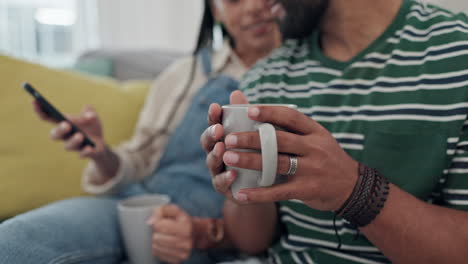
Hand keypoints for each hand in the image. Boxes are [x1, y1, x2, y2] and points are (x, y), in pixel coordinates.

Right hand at [33, 101, 106, 158]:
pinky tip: (89, 148)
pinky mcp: (84, 153)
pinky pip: (82, 154)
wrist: (100, 143)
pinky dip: (85, 152)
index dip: (40, 110)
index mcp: (63, 123)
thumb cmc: (91, 127)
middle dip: (59, 130)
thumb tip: (90, 115)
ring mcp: (74, 145)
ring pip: (68, 146)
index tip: (35, 101)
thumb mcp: (92, 116)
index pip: (47, 117)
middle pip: (55, 135)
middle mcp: (65, 136)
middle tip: (66, 125)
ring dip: (74, 140)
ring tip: (80, 135)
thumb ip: (90, 112)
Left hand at [148, 205, 193, 263]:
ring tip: (161, 236)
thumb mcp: (175, 210)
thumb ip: (162, 210)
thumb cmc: (181, 221)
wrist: (195, 234)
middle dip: (155, 232)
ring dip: (155, 241)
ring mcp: (182, 253)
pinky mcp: (177, 261)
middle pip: (157, 238)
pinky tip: (162, 244)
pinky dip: (158, 249)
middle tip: (160, 230)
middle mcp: (186, 242)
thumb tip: (150, 221)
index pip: (159, 225)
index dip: (156, 221)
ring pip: (156, 247)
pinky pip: (158, 255)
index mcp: (186, 228)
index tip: (159, 221)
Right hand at [200, 91, 248, 201]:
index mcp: (222, 139)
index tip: (216, 106)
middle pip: (208, 143)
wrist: (262, 187)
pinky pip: (222, 184)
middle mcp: (216, 155)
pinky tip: (232, 174)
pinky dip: (226, 178)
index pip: (213, 124)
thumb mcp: (254, 134)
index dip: (212, 116)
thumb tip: (236, 92)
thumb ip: (244, 117)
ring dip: (215, 155)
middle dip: (211, 135)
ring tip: (222, 148)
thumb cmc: (256, 155)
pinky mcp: (226, 190)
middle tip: (218, 129)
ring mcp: (219, 172)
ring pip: (212, 162)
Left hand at [221, 105, 358, 210]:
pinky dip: (259, 194)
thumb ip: (293, 128)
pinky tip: (241, 194)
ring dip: (250, 161)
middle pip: (279, 140)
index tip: (249, 110)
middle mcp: (315, 148)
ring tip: (228, 158)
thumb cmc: (326, 158)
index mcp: (315, 131)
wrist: (352, 187)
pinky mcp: (307, 189)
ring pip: (276, 163)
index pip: (291, 117)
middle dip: (251, 139)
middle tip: (229, 138)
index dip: (270, 112)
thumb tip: (260, 110)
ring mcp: (312, 169)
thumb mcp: (317, 138)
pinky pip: (279, 191)